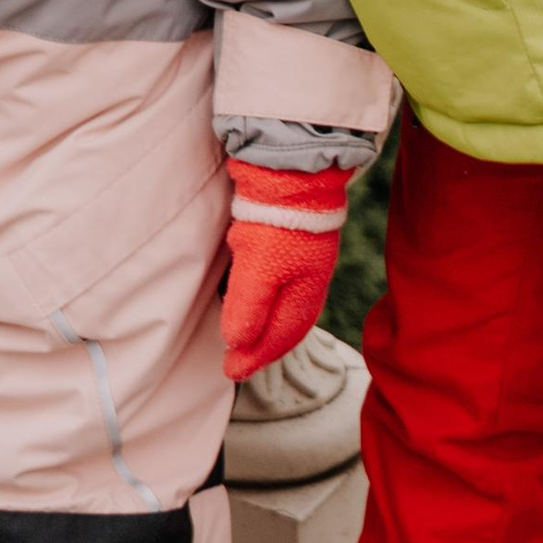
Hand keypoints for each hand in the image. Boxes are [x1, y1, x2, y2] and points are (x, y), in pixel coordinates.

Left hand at [221, 163, 347, 379]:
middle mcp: (310, 281)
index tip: (231, 371)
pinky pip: (285, 288)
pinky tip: (262, 302)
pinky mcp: (294, 242)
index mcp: (305, 293)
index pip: (281, 337)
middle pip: (289, 327)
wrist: (293, 171)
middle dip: (265, 348)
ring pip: (288, 309)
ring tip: (248, 341)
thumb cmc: (278, 221)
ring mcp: (305, 262)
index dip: (255, 357)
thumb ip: (249, 308)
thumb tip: (238, 344)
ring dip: (268, 329)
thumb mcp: (258, 269)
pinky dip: (272, 306)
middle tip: (239, 365)